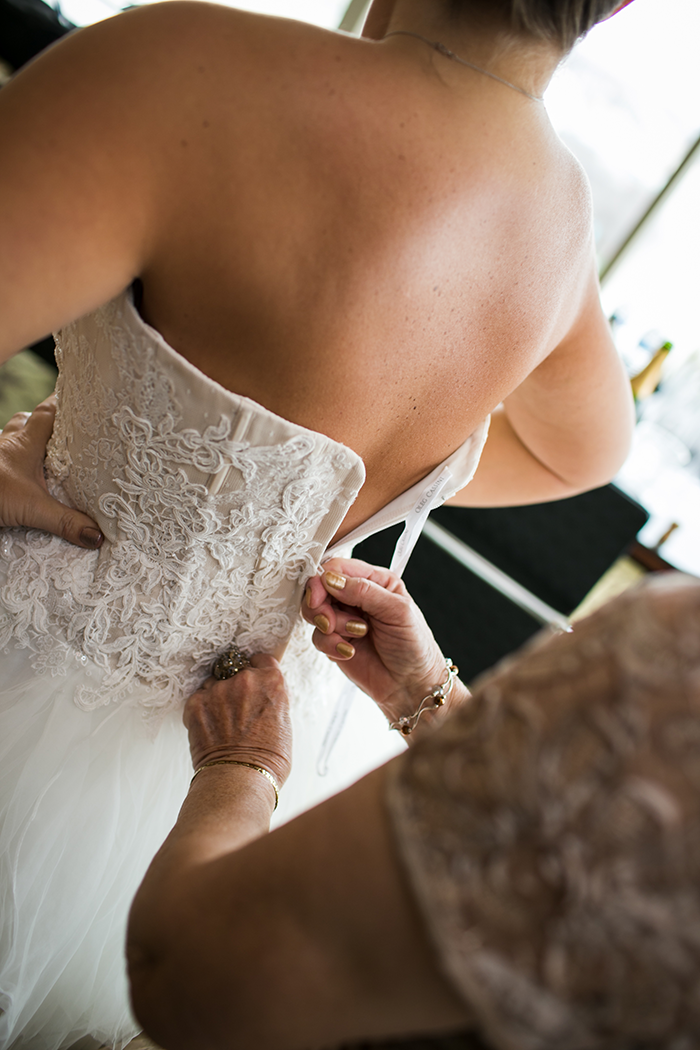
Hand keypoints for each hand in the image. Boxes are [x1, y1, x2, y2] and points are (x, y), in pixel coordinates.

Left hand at [0, 395, 102, 547]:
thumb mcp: (31, 509)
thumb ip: (65, 521)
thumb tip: (96, 535)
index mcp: (25, 442)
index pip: (48, 412)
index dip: (65, 402)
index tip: (82, 398)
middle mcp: (9, 443)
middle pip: (30, 421)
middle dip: (49, 423)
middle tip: (69, 430)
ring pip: (15, 437)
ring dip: (30, 441)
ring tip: (48, 454)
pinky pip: (6, 457)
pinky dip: (17, 462)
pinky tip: (25, 476)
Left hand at [183, 655, 292, 787]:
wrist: (239, 781)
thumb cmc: (267, 761)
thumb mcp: (284, 723)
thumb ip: (272, 700)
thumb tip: (262, 696)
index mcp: (272, 682)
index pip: (261, 659)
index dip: (257, 670)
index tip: (253, 678)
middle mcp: (245, 680)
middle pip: (236, 669)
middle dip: (236, 684)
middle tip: (237, 708)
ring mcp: (218, 690)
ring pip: (214, 683)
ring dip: (217, 696)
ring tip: (223, 722)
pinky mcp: (196, 703)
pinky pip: (198, 698)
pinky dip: (201, 710)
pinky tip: (210, 728)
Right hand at [303, 558, 467, 737]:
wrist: (412, 686)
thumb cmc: (415, 646)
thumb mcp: (398, 611)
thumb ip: (364, 591)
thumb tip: (330, 579)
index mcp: (375, 581)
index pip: (337, 568)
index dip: (322, 579)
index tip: (319, 596)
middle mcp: (357, 598)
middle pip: (319, 588)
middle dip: (320, 605)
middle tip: (330, 621)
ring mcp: (344, 620)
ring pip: (315, 613)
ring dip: (330, 626)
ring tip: (354, 635)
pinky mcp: (336, 641)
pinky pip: (318, 637)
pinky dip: (330, 645)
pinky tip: (349, 651)